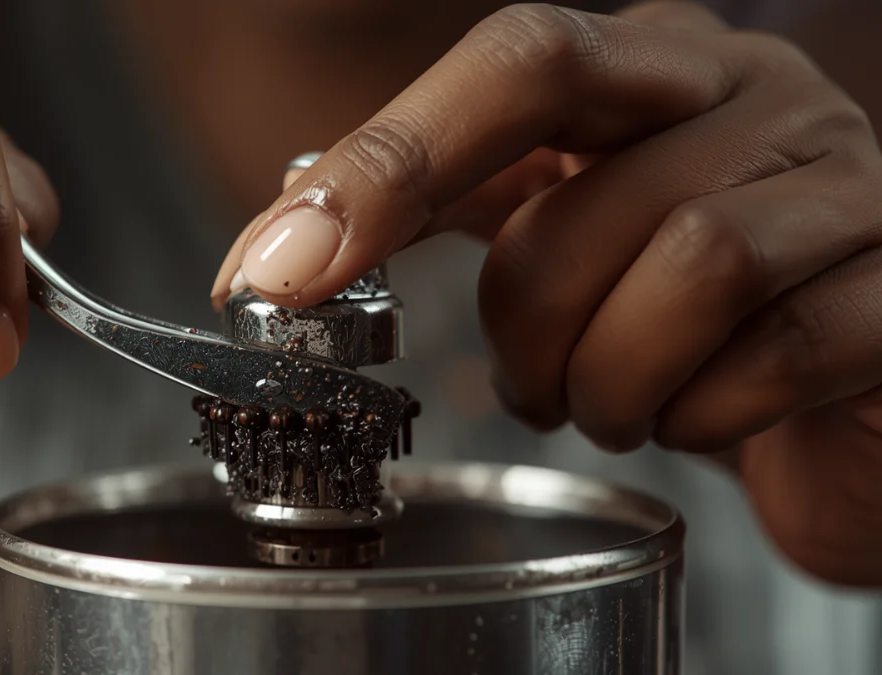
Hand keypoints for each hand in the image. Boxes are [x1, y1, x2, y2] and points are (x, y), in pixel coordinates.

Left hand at [210, 1, 881, 585]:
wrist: (838, 392)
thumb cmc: (675, 305)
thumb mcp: (549, 222)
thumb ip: (430, 203)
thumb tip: (275, 243)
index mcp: (647, 67)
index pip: (514, 65)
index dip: (387, 166)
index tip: (274, 273)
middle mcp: (754, 98)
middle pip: (581, 201)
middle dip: (525, 328)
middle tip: (531, 384)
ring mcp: (847, 184)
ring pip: (692, 269)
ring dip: (612, 380)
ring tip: (614, 403)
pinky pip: (784, 353)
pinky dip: (707, 415)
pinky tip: (699, 417)